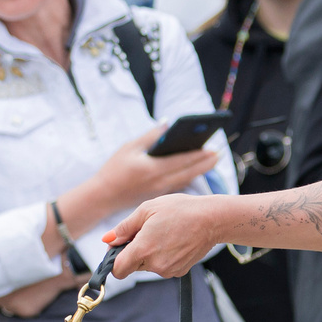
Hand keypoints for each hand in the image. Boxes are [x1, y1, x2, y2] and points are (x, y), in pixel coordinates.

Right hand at [90, 124, 216, 214]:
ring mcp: (160, 191)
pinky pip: (178, 185)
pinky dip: (189, 177)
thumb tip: (168, 125)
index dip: (198, 155)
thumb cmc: (114, 169)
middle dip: (205, 163)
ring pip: (186, 180)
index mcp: (152, 169)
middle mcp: (159, 182)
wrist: (103, 196)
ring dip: (200, 170)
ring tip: (212, 161)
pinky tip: (196, 170)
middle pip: (188, 172)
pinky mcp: (158, 196)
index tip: (212, 148)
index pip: (181, 161)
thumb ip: (151, 137)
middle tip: (219, 154)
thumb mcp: (130, 148)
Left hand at [105, 193, 224, 280]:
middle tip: (146, 232)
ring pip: (148, 266)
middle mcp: (155, 265)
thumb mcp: (147, 210)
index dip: (114, 260)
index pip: (118, 270)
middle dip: (134, 252)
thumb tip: (107, 240)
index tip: (119, 248)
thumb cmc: (180, 210)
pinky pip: (163, 267)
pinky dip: (164, 256)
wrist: (212, 219)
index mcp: (143, 249)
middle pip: (133, 266)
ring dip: (150, 253)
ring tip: (164, 233)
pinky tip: (174, 241)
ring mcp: (169, 270)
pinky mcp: (180, 272)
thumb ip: (124, 228)